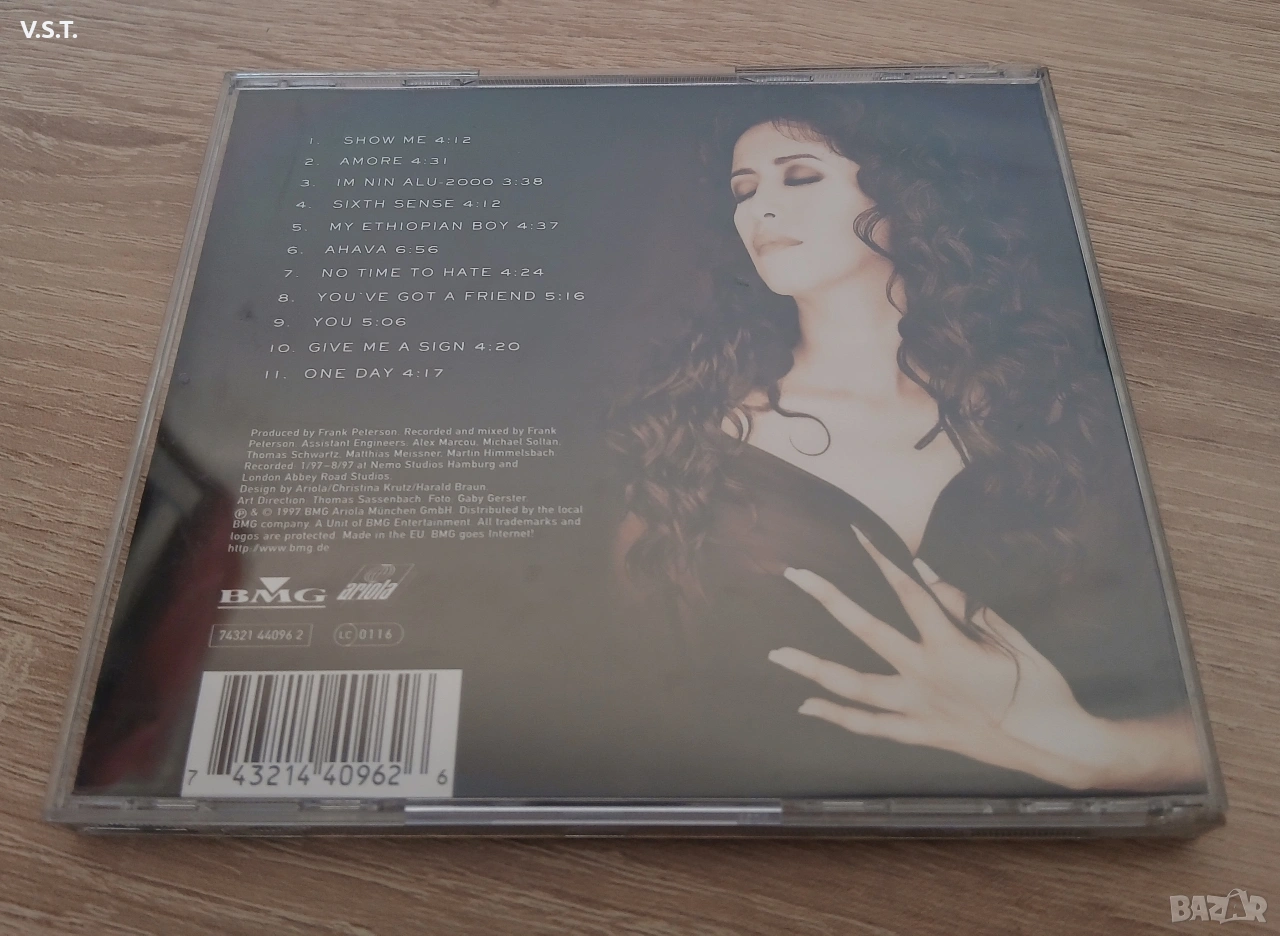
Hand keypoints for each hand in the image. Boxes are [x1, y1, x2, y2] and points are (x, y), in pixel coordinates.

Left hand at [768, 526, 1202, 790]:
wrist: (1056, 743)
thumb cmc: (1039, 683)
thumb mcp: (1005, 633)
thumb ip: (961, 603)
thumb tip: (924, 570)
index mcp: (949, 645)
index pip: (907, 590)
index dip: (881, 557)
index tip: (856, 533)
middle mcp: (924, 674)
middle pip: (864, 629)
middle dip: (827, 597)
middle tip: (794, 574)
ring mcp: (917, 708)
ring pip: (854, 687)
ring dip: (814, 668)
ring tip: (778, 655)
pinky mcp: (920, 735)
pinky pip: (871, 727)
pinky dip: (838, 715)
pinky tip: (808, 705)